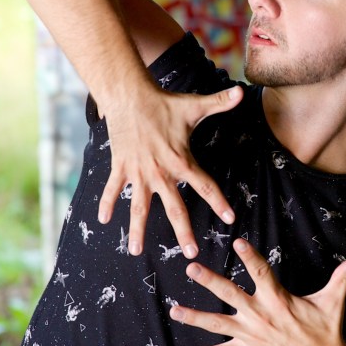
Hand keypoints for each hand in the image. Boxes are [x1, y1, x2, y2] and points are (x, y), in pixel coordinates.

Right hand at [97, 83, 242, 256]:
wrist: (129, 96)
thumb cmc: (164, 102)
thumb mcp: (195, 105)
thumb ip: (220, 102)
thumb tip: (243, 92)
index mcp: (181, 161)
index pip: (206, 186)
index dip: (219, 202)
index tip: (230, 219)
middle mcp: (161, 172)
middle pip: (175, 208)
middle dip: (184, 232)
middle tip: (191, 254)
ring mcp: (139, 173)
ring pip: (139, 208)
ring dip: (137, 230)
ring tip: (136, 252)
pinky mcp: (121, 167)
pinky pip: (113, 190)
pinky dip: (106, 204)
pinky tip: (103, 221)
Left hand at [170, 239, 345, 345]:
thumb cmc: (328, 331)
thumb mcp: (333, 301)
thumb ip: (343, 277)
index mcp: (278, 299)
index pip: (261, 272)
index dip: (249, 256)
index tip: (237, 242)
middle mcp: (260, 316)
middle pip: (229, 294)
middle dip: (209, 280)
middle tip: (190, 267)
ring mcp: (251, 336)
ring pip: (217, 324)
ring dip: (194, 317)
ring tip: (174, 310)